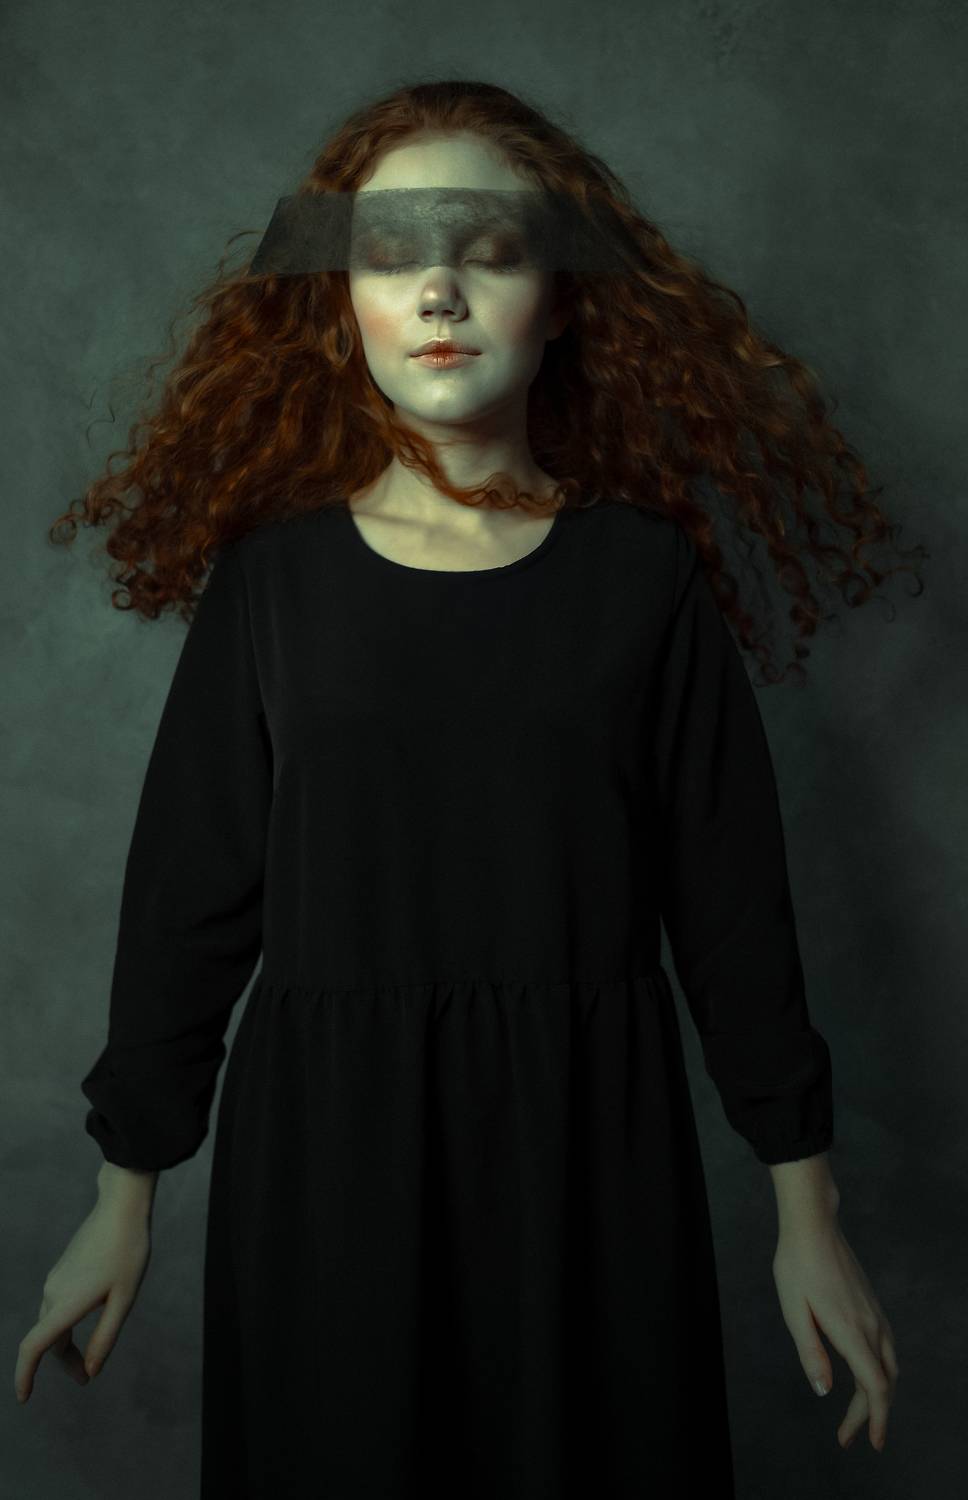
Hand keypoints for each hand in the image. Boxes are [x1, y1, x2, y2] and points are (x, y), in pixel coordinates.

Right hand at [15, 1198, 151, 1403]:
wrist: (121, 1208)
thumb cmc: (129, 1253)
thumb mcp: (124, 1301)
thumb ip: (105, 1338)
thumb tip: (90, 1370)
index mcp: (66, 1303)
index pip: (34, 1347)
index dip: (24, 1376)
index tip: (23, 1398)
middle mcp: (53, 1292)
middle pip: (48, 1340)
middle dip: (64, 1362)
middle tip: (86, 1379)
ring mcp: (56, 1280)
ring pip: (52, 1322)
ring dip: (65, 1344)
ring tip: (88, 1359)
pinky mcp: (63, 1270)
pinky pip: (58, 1306)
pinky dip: (66, 1324)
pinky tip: (89, 1320)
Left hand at [771, 1217, 898, 1452]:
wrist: (814, 1225)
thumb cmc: (796, 1265)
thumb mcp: (793, 1310)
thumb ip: (810, 1352)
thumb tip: (823, 1390)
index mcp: (850, 1330)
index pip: (875, 1386)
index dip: (873, 1418)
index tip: (869, 1442)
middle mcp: (870, 1324)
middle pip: (884, 1382)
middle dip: (871, 1414)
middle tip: (850, 1437)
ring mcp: (874, 1313)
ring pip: (889, 1366)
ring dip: (877, 1394)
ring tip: (858, 1413)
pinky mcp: (871, 1304)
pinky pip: (885, 1347)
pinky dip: (880, 1372)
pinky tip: (865, 1376)